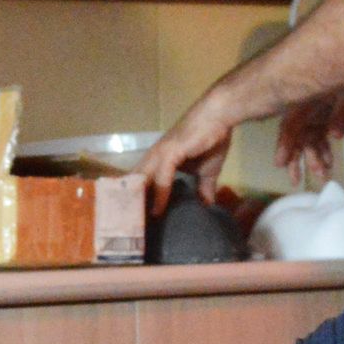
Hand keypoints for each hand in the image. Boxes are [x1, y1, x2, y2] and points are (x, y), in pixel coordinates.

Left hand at [136, 97, 238, 213]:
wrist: (219, 116)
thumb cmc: (211, 138)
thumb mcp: (208, 170)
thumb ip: (204, 188)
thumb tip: (207, 206)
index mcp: (159, 160)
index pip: (142, 180)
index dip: (137, 197)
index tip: (134, 220)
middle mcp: (154, 157)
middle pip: (135, 182)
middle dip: (129, 202)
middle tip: (125, 227)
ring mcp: (160, 154)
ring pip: (142, 180)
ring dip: (138, 201)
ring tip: (134, 224)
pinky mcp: (170, 153)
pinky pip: (161, 178)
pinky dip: (159, 194)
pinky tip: (157, 211)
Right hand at [273, 88, 343, 184]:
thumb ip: (342, 112)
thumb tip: (334, 136)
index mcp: (307, 101)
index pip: (291, 126)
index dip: (285, 145)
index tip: (280, 163)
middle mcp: (308, 108)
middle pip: (298, 136)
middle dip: (297, 159)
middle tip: (296, 180)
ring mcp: (318, 111)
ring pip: (310, 138)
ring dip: (314, 157)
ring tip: (322, 176)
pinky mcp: (327, 113)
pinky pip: (321, 134)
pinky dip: (324, 149)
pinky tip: (329, 162)